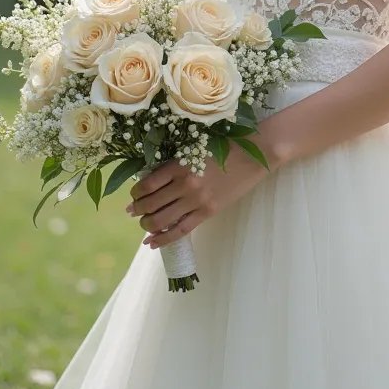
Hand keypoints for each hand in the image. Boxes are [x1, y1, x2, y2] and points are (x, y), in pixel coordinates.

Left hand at [126, 143, 273, 249]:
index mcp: (180, 164)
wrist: (254, 153)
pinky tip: (153, 243)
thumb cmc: (225, 145)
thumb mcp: (195, 149)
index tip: (133, 195)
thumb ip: (176, 164)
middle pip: (150, 204)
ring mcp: (196, 200)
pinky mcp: (208, 212)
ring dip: (147, 225)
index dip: (135, 193)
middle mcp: (185, 184)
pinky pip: (180, 230)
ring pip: (161, 220)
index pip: (147, 184)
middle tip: (133, 211)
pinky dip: (163, 239)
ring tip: (144, 224)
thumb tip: (153, 181)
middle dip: (137, 210)